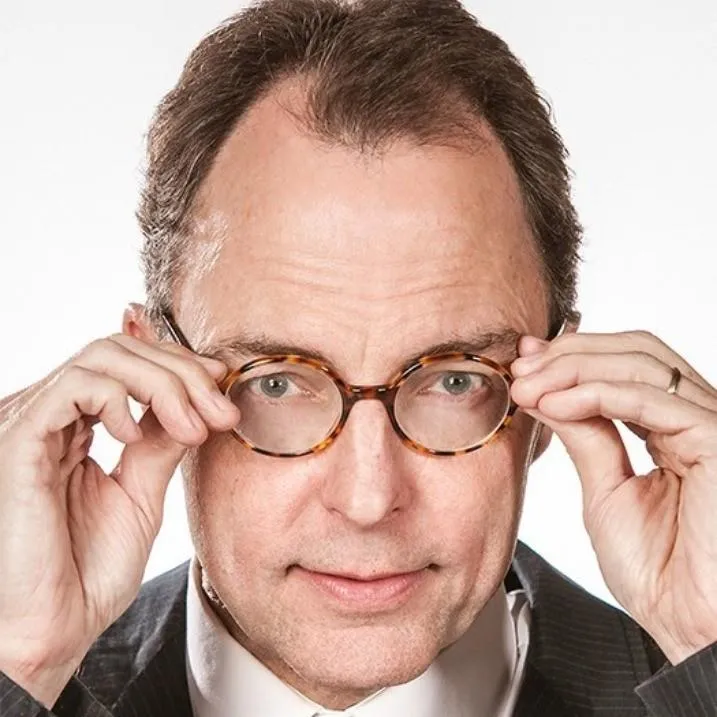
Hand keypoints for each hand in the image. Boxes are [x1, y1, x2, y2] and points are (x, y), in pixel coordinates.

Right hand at [0, 334, 239, 705]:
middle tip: (220, 411)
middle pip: (122, 349)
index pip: (131, 360)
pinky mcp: (19, 440)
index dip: (182, 364)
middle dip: (183, 372)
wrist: (56, 628)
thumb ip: (163, 439)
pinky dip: (120, 399)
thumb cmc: (90, 568)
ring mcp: (34, 424)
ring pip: (103, 356)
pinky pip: (74, 387)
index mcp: (78, 425)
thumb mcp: (144, 489)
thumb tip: (195, 397)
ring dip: (164, 383)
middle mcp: (53, 415)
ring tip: (192, 429)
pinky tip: (136, 437)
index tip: (224, 384)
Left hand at [511, 330, 716, 663]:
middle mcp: (695, 419)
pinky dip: (596, 393)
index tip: (523, 362)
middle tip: (521, 368)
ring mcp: (709, 427)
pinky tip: (555, 403)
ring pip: (642, 364)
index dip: (571, 358)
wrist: (690, 627)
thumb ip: (585, 436)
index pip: (625, 368)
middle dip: (570, 355)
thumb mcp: (605, 489)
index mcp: (672, 430)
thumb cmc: (657, 571)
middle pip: (636, 352)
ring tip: (528, 385)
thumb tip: (546, 392)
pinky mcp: (716, 442)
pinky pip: (651, 400)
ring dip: (574, 368)